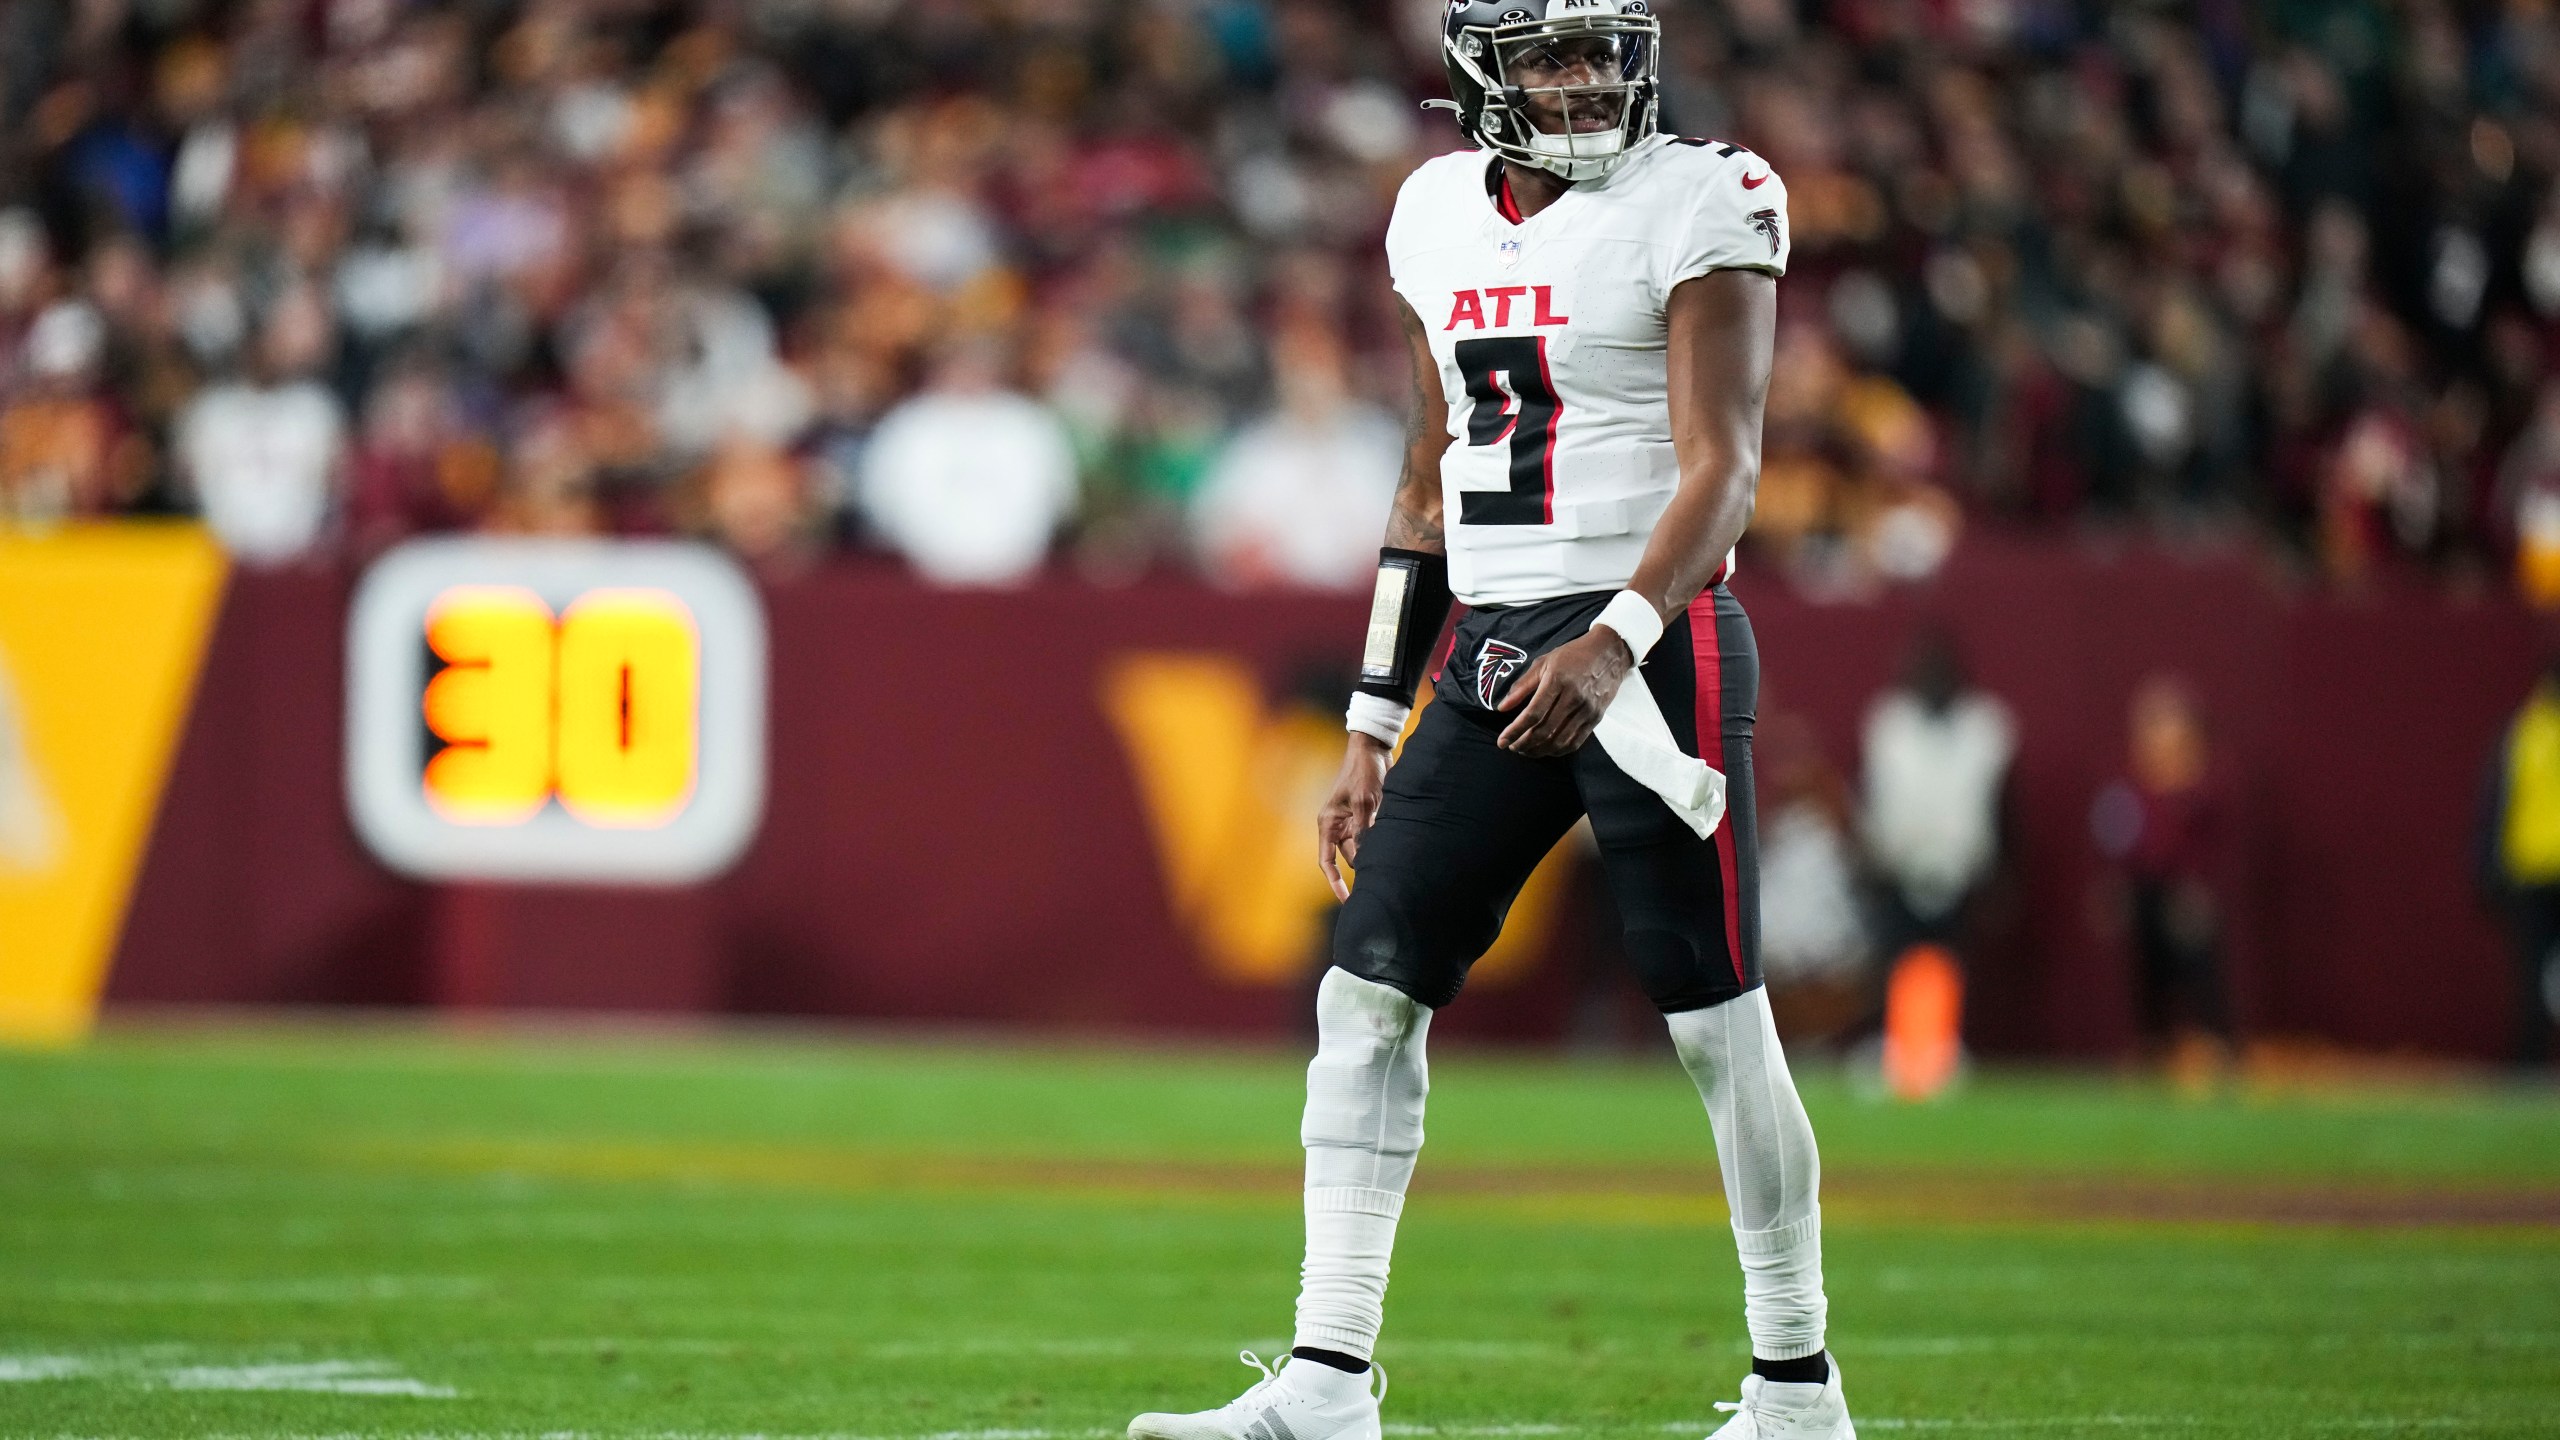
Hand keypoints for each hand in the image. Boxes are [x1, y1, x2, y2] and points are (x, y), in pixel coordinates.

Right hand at [1317, 732, 1392, 900]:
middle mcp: (1338, 826)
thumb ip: (1365, 827)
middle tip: (1382, 884)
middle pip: (1350, 858)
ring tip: (1393, 866)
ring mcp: (1353, 823)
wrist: (1374, 749)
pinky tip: (1396, 850)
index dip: (1335, 882)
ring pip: (1364, 849)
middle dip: (1364, 868)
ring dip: (1376, 854)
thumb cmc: (1362, 771)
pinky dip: (1382, 844)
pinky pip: (1373, 838)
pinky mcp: (1367, 818)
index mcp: (1329, 823)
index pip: (1327, 861)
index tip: (1346, 900)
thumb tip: (1366, 854)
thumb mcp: (1364, 800)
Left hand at [1496, 629, 1633, 756]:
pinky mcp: (1596, 718)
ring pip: (1559, 741)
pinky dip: (1558, 751)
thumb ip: (1522, 686)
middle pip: (1545, 730)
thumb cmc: (1573, 655)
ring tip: (1525, 750)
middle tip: (1511, 746)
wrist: (1609, 652)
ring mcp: (1587, 710)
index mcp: (1557, 681)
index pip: (1533, 713)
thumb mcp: (1544, 663)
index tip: (1502, 740)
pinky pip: (1575, 742)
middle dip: (1524, 744)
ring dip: (1539, 750)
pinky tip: (1546, 749)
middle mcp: (1573, 697)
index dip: (1515, 730)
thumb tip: (1502, 708)